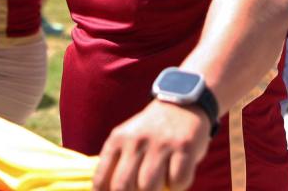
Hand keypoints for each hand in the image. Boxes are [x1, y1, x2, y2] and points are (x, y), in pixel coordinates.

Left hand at [93, 100, 210, 190]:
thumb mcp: (127, 139)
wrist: (182, 105)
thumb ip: (116, 164)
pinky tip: (176, 175)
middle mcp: (136, 140)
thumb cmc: (151, 133)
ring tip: (161, 182)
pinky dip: (178, 185)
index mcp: (117, 139)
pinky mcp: (184, 147)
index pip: (102, 180)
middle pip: (123, 187)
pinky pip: (177, 181)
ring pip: (149, 187)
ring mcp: (160, 143)